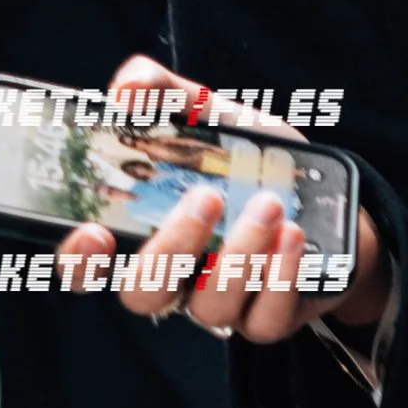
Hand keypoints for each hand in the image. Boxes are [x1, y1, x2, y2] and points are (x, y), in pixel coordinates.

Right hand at [62, 56, 391, 348]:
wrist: (329, 199)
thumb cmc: (252, 163)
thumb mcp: (211, 117)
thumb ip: (163, 94)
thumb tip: (125, 87)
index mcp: (142, 234)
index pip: (87, 266)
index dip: (79, 260)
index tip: (94, 231)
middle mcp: (174, 278)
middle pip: (143, 292)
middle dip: (171, 247)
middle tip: (207, 198)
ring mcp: (219, 304)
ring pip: (209, 306)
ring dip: (240, 252)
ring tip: (271, 204)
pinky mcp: (267, 320)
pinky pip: (263, 320)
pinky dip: (280, 277)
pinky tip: (293, 238)